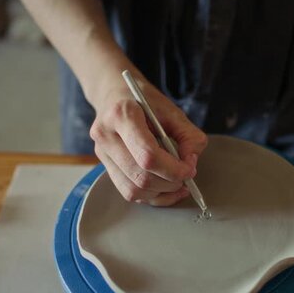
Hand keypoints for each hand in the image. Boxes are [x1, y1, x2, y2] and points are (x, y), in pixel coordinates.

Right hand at [89, 75, 207, 205]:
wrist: (116, 96)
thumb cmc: (144, 102)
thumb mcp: (171, 110)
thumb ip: (188, 135)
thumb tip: (191, 162)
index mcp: (122, 115)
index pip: (148, 155)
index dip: (173, 169)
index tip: (190, 168)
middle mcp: (106, 135)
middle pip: (141, 176)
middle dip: (170, 183)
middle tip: (186, 176)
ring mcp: (102, 153)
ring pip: (133, 190)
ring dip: (161, 192)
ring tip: (177, 183)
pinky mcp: (105, 166)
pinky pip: (128, 193)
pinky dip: (152, 196)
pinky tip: (167, 189)